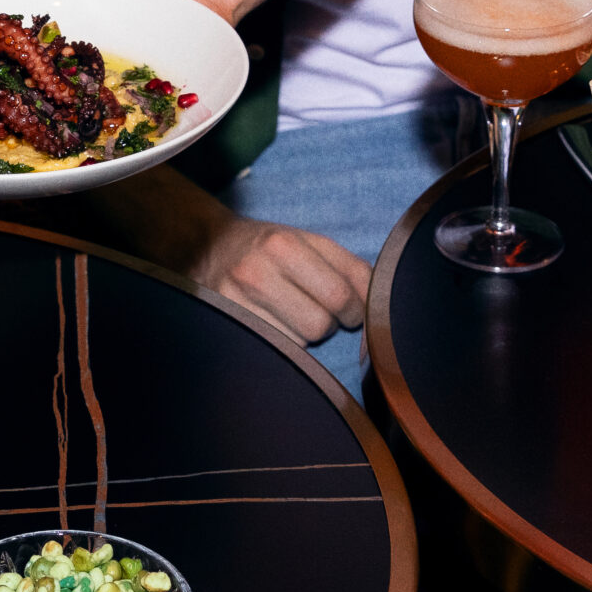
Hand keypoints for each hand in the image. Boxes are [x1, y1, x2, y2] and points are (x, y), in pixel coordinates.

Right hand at [191, 215, 371, 347]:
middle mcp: (257, 272)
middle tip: (319, 309)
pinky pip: (277, 350)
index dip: (357, 309)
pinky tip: (275, 324)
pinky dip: (285, 342)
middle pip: (321, 324)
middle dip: (330, 323)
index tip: (352, 309)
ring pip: (300, 342)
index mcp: (284, 245)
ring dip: (305, 335)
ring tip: (290, 313)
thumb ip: (349, 268)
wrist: (208, 247)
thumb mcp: (309, 241)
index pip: (342, 294)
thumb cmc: (269, 247)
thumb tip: (384, 304)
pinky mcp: (229, 326)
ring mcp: (237, 302)